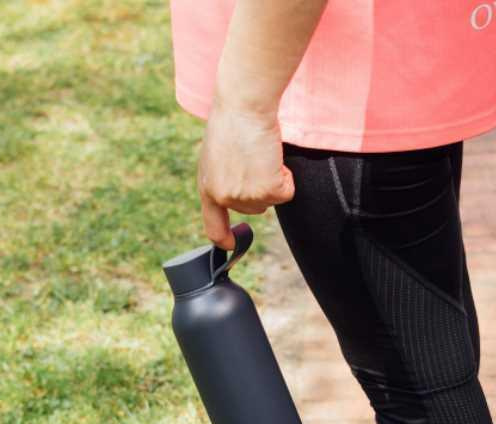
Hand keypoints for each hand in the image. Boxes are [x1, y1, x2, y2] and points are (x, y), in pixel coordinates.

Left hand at [197, 101, 294, 249]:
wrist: (244, 106)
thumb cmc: (232, 121)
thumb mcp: (215, 157)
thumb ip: (223, 181)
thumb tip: (239, 195)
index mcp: (208, 189)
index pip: (213, 227)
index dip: (225, 239)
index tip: (231, 245)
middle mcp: (225, 198)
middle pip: (254, 210)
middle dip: (260, 188)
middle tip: (254, 158)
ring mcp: (245, 197)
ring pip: (271, 200)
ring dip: (274, 179)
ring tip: (261, 154)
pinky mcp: (266, 190)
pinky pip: (286, 192)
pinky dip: (287, 177)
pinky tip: (273, 157)